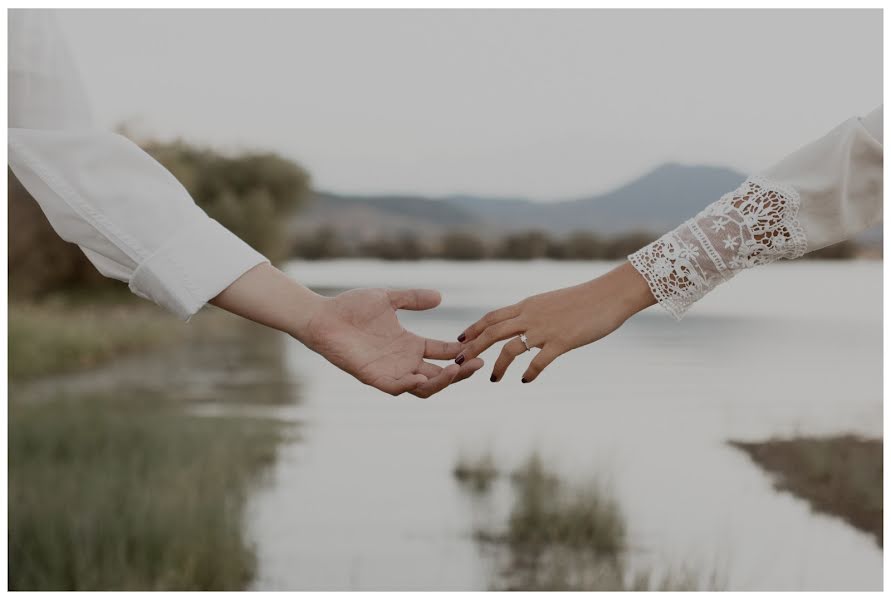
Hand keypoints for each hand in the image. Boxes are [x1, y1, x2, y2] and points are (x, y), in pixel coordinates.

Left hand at [299, 287, 483, 396]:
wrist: (322, 317)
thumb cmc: (351, 307)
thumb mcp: (388, 299)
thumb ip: (412, 299)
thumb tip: (440, 297)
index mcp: (410, 344)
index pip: (443, 353)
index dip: (461, 353)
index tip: (479, 346)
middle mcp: (403, 361)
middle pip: (440, 374)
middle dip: (461, 372)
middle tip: (479, 364)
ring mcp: (390, 371)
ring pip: (424, 387)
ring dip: (442, 381)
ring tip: (457, 370)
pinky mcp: (374, 377)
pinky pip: (397, 388)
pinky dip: (412, 385)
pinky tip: (424, 377)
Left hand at [455, 262, 654, 382]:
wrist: (609, 295)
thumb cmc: (584, 300)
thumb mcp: (551, 303)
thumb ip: (535, 313)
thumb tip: (524, 325)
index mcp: (528, 306)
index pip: (492, 317)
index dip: (474, 329)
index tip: (460, 341)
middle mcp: (531, 316)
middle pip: (492, 332)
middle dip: (473, 348)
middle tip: (459, 362)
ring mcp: (545, 329)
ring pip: (511, 348)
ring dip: (498, 365)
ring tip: (493, 379)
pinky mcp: (562, 341)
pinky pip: (539, 360)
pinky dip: (529, 372)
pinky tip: (525, 381)